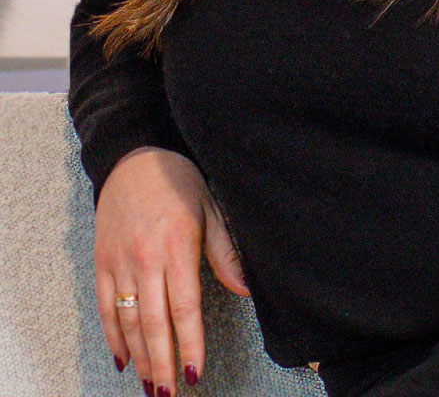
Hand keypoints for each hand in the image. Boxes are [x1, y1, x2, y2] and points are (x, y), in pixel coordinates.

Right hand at [94, 147, 249, 394]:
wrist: (132, 157)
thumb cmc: (177, 181)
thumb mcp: (210, 207)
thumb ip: (225, 251)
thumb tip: (246, 287)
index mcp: (176, 246)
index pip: (184, 308)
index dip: (189, 345)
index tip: (193, 374)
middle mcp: (144, 258)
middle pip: (152, 323)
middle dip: (161, 363)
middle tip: (168, 394)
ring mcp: (119, 261)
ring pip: (127, 321)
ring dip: (139, 358)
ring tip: (150, 385)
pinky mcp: (101, 261)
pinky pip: (105, 307)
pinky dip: (112, 337)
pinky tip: (123, 359)